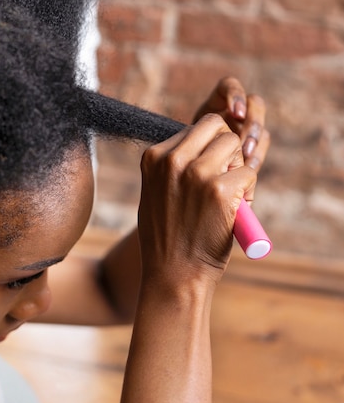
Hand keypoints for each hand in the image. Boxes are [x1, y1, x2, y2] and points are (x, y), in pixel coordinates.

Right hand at [138, 114, 256, 288]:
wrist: (174, 276)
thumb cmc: (168, 237)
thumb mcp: (156, 191)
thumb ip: (172, 165)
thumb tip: (199, 143)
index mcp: (153, 157)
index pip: (194, 128)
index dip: (207, 149)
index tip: (205, 175)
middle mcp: (173, 160)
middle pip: (216, 126)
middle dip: (226, 149)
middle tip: (223, 180)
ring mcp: (197, 174)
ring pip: (235, 144)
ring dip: (238, 167)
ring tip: (229, 198)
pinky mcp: (221, 191)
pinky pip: (249, 173)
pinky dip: (248, 192)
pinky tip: (235, 213)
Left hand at [193, 76, 269, 171]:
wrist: (189, 174)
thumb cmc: (183, 155)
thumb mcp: (185, 141)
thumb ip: (195, 134)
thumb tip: (205, 129)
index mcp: (217, 103)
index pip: (229, 86)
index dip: (236, 95)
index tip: (236, 113)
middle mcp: (234, 113)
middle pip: (255, 104)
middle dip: (253, 123)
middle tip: (245, 142)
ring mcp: (246, 131)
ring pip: (261, 128)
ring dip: (256, 141)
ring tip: (246, 156)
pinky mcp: (252, 149)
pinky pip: (261, 149)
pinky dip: (256, 157)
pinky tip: (248, 167)